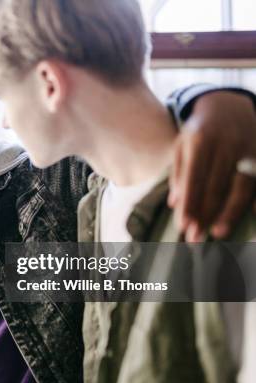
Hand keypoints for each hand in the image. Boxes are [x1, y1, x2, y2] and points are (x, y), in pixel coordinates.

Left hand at [169, 91, 255, 241]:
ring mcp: (248, 150)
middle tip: (194, 237)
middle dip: (204, 214)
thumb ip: (178, 172)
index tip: (182, 225)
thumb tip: (174, 203)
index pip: (194, 179)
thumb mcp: (182, 144)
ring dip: (228, 213)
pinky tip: (253, 218)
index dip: (189, 204)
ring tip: (217, 233)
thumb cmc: (198, 131)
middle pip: (215, 187)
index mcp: (201, 141)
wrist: (229, 105)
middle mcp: (227, 145)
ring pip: (240, 188)